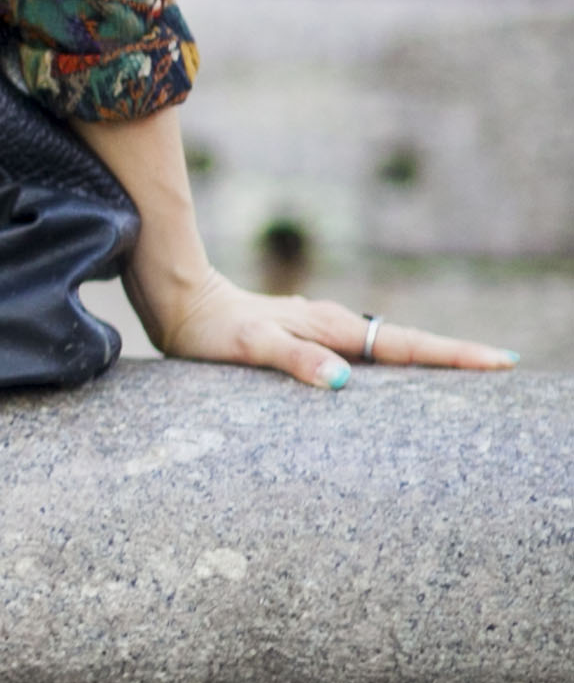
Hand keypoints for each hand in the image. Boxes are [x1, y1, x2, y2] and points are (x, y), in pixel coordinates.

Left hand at [136, 257, 516, 386]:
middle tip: (504, 367)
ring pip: (389, 346)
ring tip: (471, 375)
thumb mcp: (249, 346)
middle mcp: (334, 325)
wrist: (178, 300)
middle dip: (457, 355)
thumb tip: (342, 381)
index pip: (408, 344)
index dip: (455, 355)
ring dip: (429, 357)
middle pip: (410, 343)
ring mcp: (323, 330)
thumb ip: (294, 360)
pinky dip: (393, 360)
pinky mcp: (308, 336)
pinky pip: (364, 351)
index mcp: (332, 328)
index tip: (500, 362)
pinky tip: (398, 377)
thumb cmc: (209, 328)